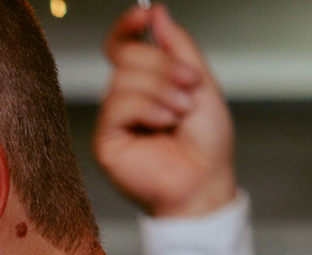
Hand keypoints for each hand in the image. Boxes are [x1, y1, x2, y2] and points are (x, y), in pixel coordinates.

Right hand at [94, 4, 235, 217]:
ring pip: (124, 78)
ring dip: (162, 90)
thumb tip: (158, 14)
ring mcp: (114, 121)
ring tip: (180, 113)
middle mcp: (126, 99)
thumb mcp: (201, 80)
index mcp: (146, 83)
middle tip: (189, 87)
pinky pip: (118, 106)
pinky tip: (163, 123)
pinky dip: (147, 108)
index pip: (122, 46)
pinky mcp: (105, 142)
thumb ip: (178, 46)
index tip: (144, 15)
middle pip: (128, 56)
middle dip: (164, 67)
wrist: (204, 181)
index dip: (128, 26)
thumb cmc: (206, 144)